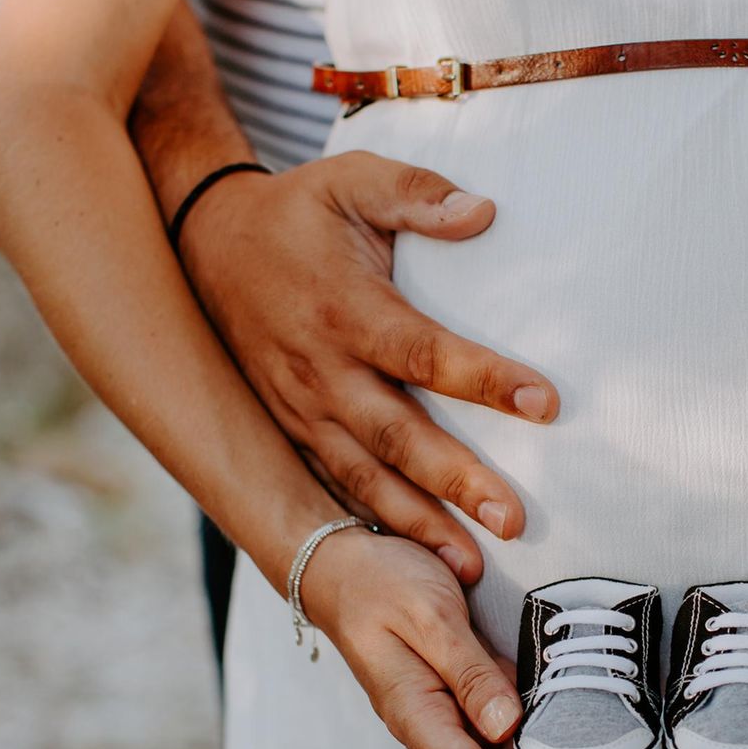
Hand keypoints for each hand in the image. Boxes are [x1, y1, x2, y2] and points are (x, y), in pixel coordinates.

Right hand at [179, 152, 561, 583]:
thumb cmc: (296, 212)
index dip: (484, 380)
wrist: (202, 244)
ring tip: (472, 566)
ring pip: (365, 477)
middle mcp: (321, 371)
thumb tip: (485, 212)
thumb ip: (417, 196)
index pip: (425, 353)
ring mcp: (301, 409)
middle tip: (513, 519)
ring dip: (419, 524)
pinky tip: (414, 560)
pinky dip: (373, 525)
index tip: (545, 403)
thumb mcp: (351, 181)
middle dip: (456, 482)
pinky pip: (334, 485)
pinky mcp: (292, 430)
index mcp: (345, 309)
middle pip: (398, 436)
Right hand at [303, 528, 579, 748]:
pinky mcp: (457, 693)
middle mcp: (429, 722)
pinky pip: (493, 729)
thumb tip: (506, 725)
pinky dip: (528, 737)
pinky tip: (565, 731)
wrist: (343, 568)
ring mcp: (443, 710)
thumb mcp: (429, 616)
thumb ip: (468, 672)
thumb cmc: (379, 585)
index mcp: (415, 712)